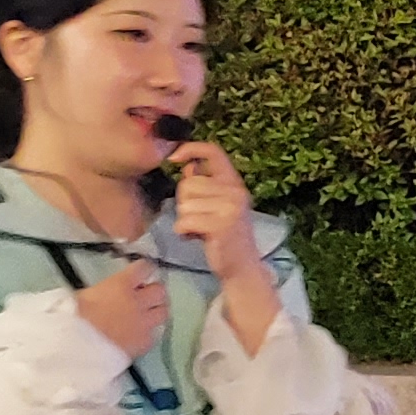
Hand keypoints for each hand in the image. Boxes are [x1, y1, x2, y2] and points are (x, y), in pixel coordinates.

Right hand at [75, 258, 167, 359]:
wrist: (76, 348)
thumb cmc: (71, 319)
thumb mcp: (79, 296)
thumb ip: (98, 291)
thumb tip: (101, 293)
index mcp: (120, 285)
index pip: (143, 269)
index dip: (144, 269)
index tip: (142, 271)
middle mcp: (137, 302)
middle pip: (160, 290)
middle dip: (154, 292)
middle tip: (145, 296)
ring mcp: (144, 323)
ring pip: (163, 312)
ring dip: (156, 311)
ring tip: (146, 315)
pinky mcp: (144, 343)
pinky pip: (154, 335)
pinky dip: (148, 333)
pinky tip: (138, 335)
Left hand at [165, 137, 279, 354]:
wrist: (241, 266)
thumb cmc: (224, 234)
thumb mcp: (217, 204)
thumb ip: (205, 184)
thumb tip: (187, 165)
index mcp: (234, 183)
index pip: (213, 152)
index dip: (191, 148)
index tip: (175, 157)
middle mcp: (235, 191)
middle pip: (188, 183)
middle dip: (184, 202)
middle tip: (199, 217)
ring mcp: (230, 208)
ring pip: (184, 204)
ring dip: (184, 219)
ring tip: (199, 229)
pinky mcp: (221, 225)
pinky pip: (184, 221)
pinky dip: (184, 232)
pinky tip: (196, 238)